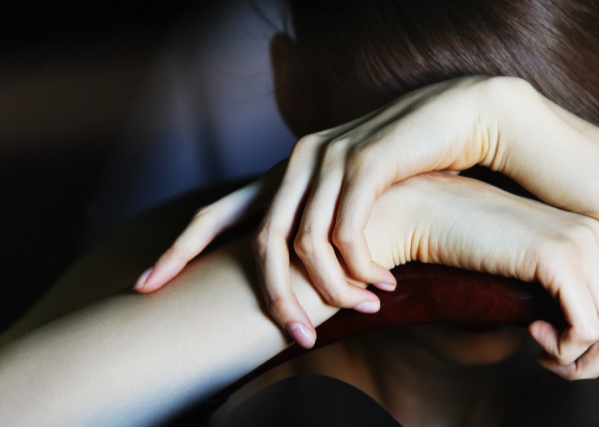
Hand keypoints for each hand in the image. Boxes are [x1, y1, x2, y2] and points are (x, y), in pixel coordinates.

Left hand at [136, 76, 554, 347]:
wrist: (452, 117)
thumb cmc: (401, 165)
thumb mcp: (346, 192)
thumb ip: (316, 219)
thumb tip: (296, 270)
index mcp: (281, 171)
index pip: (216, 211)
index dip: (178, 248)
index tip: (146, 283)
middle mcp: (295, 161)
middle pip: (261, 242)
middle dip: (275, 297)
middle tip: (296, 336)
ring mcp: (329, 158)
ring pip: (305, 244)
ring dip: (331, 289)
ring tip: (363, 309)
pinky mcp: (365, 163)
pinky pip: (347, 233)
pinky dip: (360, 268)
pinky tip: (383, 284)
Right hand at [364, 172, 598, 399]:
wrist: (429, 211)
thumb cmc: (474, 248)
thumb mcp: (536, 276)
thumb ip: (571, 301)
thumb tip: (596, 351)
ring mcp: (586, 245)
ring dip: (580, 365)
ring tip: (544, 358)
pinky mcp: (558, 257)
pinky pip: (586, 330)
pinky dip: (562, 350)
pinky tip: (531, 333)